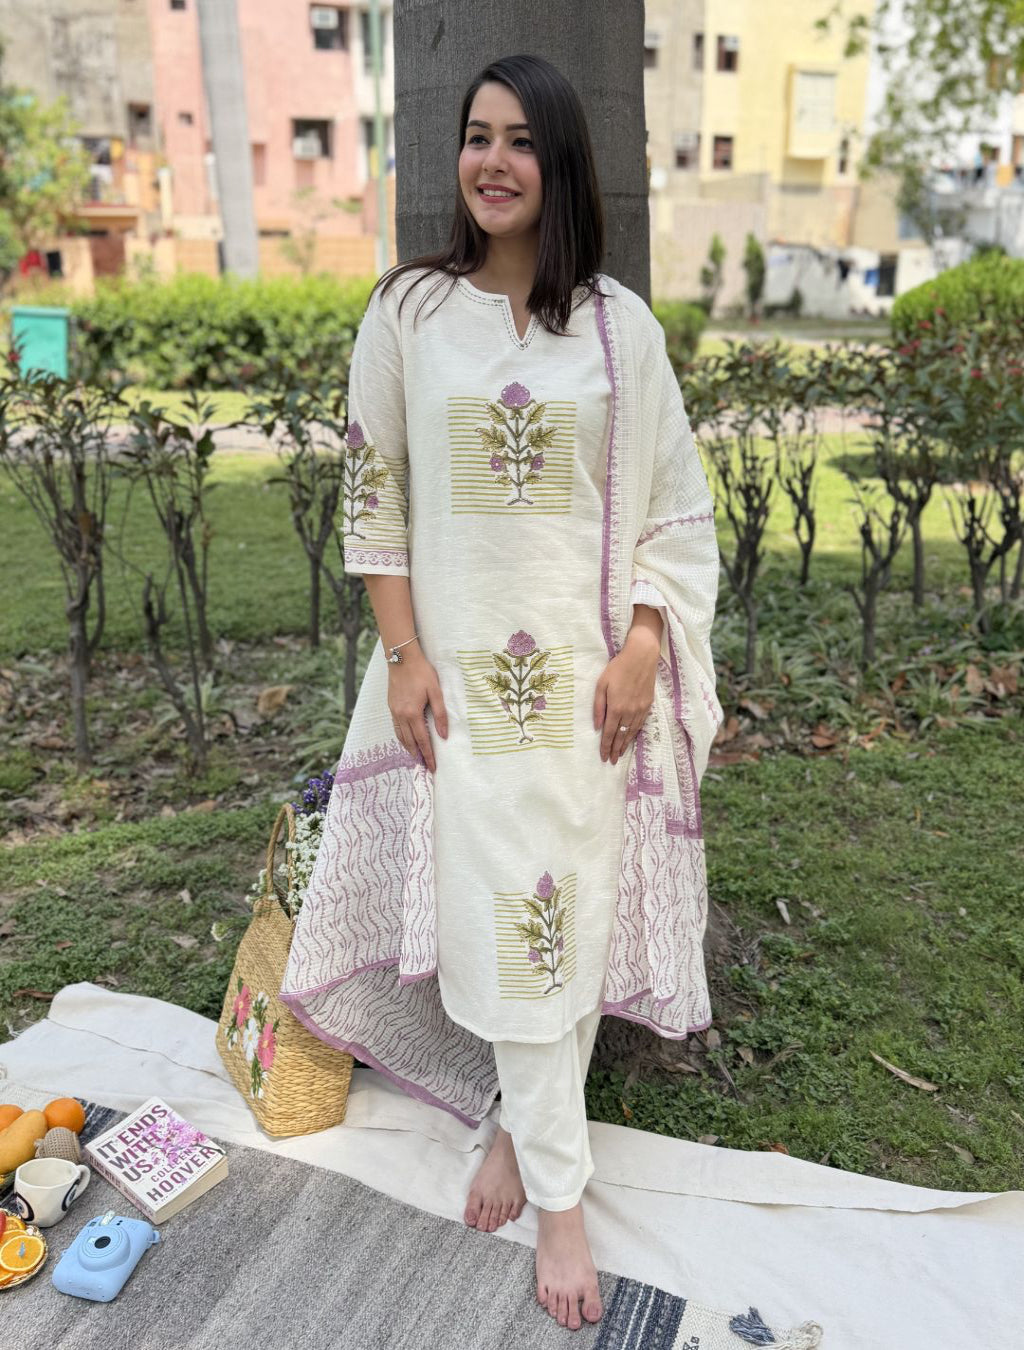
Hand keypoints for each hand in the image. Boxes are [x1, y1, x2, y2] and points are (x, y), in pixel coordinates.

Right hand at [388, 648, 447, 772]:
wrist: (402, 658)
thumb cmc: (422, 672)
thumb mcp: (435, 691)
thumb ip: (440, 714)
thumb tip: (444, 735)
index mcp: (413, 713)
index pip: (422, 740)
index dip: (428, 755)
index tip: (432, 767)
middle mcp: (401, 715)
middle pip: (409, 742)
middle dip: (418, 756)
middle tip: (425, 767)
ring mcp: (394, 711)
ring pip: (400, 736)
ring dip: (408, 748)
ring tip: (416, 758)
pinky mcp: (391, 706)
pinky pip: (396, 727)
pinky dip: (401, 737)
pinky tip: (406, 740)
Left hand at [593, 628, 659, 763]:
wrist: (641, 657)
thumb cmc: (617, 668)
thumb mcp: (601, 684)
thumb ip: (598, 707)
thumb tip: (597, 726)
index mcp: (616, 708)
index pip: (609, 733)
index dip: (606, 746)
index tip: (603, 757)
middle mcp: (629, 712)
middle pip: (621, 736)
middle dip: (615, 750)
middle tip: (612, 761)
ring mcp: (640, 710)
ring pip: (631, 733)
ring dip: (625, 744)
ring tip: (620, 754)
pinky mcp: (648, 705)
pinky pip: (640, 725)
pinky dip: (634, 734)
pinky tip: (631, 738)